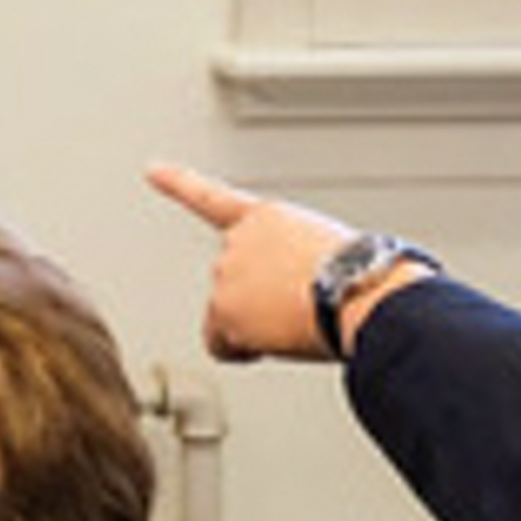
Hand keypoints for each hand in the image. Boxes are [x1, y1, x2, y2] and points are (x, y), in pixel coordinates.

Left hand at [146, 158, 368, 361]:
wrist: (365, 290)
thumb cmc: (369, 275)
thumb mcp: (332, 248)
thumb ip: (298, 261)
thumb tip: (307, 296)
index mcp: (268, 218)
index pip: (213, 198)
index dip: (178, 183)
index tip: (151, 170)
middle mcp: (237, 240)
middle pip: (239, 283)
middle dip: (266, 300)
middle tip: (309, 306)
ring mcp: (227, 273)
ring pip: (236, 316)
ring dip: (263, 325)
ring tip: (306, 320)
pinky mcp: (224, 309)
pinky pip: (219, 342)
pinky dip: (237, 350)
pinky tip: (261, 350)